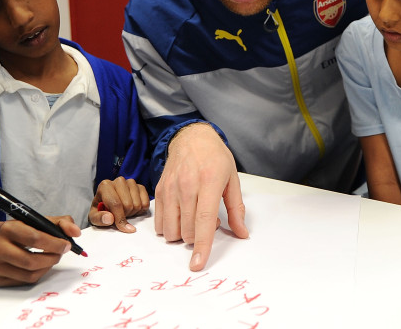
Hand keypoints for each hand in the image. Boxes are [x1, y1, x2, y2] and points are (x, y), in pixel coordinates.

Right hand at [0, 216, 80, 286]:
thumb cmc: (17, 229)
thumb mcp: (36, 220)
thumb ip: (60, 222)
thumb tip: (76, 233)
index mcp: (8, 229)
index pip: (35, 239)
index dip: (55, 243)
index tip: (67, 244)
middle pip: (31, 261)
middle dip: (52, 258)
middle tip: (61, 252)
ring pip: (29, 274)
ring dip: (47, 267)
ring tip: (52, 258)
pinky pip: (24, 282)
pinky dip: (38, 274)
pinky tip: (41, 265)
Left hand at [88, 176, 149, 231]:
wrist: (107, 203)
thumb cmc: (100, 209)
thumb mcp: (93, 217)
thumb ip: (99, 219)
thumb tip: (110, 218)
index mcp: (105, 186)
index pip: (116, 203)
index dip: (119, 218)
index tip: (122, 228)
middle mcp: (119, 181)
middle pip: (128, 205)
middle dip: (124, 215)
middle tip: (118, 216)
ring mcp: (131, 183)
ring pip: (137, 204)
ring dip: (132, 212)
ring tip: (124, 211)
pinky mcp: (140, 186)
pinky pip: (146, 203)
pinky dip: (141, 210)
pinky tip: (132, 208)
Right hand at [155, 123, 247, 270]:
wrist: (191, 137)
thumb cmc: (215, 157)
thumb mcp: (232, 178)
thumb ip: (236, 208)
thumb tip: (242, 233)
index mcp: (208, 182)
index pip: (203, 221)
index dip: (202, 246)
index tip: (198, 263)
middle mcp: (186, 186)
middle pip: (186, 230)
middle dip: (197, 238)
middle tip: (208, 220)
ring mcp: (170, 189)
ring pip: (170, 230)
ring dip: (182, 235)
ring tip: (193, 217)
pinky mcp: (159, 191)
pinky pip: (159, 222)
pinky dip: (170, 227)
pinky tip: (181, 215)